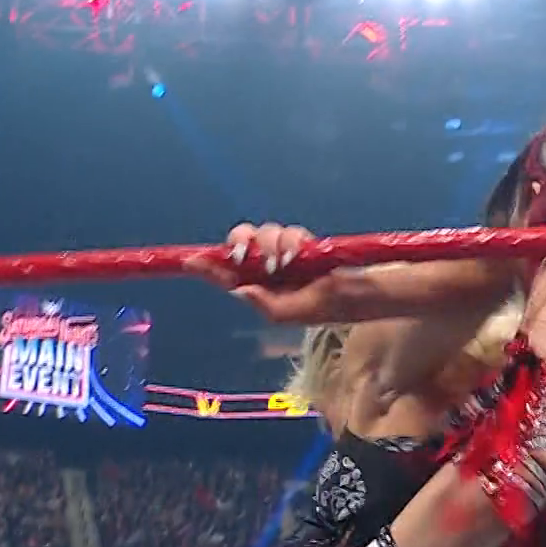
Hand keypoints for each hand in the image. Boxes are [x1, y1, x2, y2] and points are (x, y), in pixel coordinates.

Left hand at [187, 222, 356, 323]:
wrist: (355, 292)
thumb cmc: (324, 308)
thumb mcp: (290, 315)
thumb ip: (265, 305)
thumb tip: (240, 289)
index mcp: (258, 288)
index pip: (227, 273)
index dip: (207, 265)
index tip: (190, 260)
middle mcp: (267, 268)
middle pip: (241, 242)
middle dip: (239, 242)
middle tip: (244, 255)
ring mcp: (283, 253)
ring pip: (264, 233)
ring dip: (270, 245)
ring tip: (282, 263)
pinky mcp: (301, 243)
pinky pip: (288, 231)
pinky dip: (289, 240)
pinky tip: (296, 254)